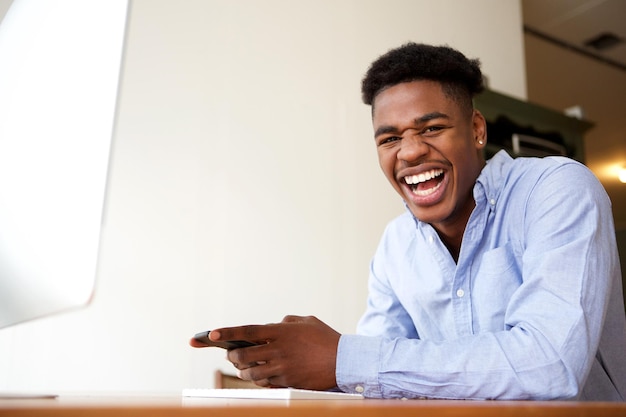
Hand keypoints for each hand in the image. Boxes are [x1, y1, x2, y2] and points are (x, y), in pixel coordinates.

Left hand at [209, 315, 340, 389]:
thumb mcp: (306, 321)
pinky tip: (259, 376)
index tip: (211, 334)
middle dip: (232, 356)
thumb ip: (286, 321)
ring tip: (241, 368)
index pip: (246, 331)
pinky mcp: (287, 381)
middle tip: (230, 355)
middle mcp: (278, 350)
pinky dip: (258, 380)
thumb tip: (274, 325)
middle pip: (243, 355)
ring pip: (251, 372)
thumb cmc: (326, 338)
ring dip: (242, 371)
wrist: (344, 361)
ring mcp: (282, 367)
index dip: (226, 332)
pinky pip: (265, 383)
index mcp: (280, 331)